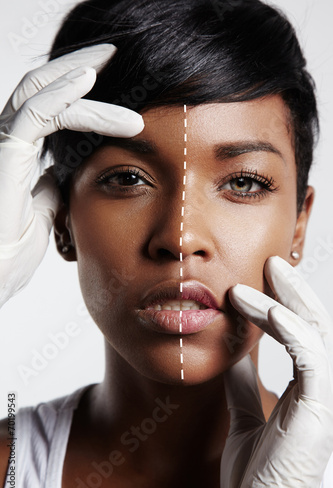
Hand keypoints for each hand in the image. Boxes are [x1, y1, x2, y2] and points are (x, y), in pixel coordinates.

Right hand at [0, 44, 143, 307]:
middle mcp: (8, 141)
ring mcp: (4, 145)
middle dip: (78, 65)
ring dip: (80, 76)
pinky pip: (35, 113)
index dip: (80, 90)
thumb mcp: (46, 211)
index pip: (50, 107)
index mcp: (20, 153)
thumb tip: (67, 174)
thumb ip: (53, 188)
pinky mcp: (5, 153)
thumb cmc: (11, 249)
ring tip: (114, 65)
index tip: (114, 84)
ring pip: (41, 92)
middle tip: (114, 52)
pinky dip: (63, 93)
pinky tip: (87, 80)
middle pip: (43, 87)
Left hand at [220, 256, 332, 487]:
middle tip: (270, 262)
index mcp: (305, 390)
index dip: (284, 302)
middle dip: (293, 290)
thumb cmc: (254, 476)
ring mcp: (322, 399)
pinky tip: (267, 312)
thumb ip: (244, 385)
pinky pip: (312, 358)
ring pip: (315, 332)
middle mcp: (319, 390)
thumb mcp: (243, 417)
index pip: (301, 334)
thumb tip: (234, 353)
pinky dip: (290, 330)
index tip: (258, 279)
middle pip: (314, 324)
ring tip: (252, 282)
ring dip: (284, 301)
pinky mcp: (319, 411)